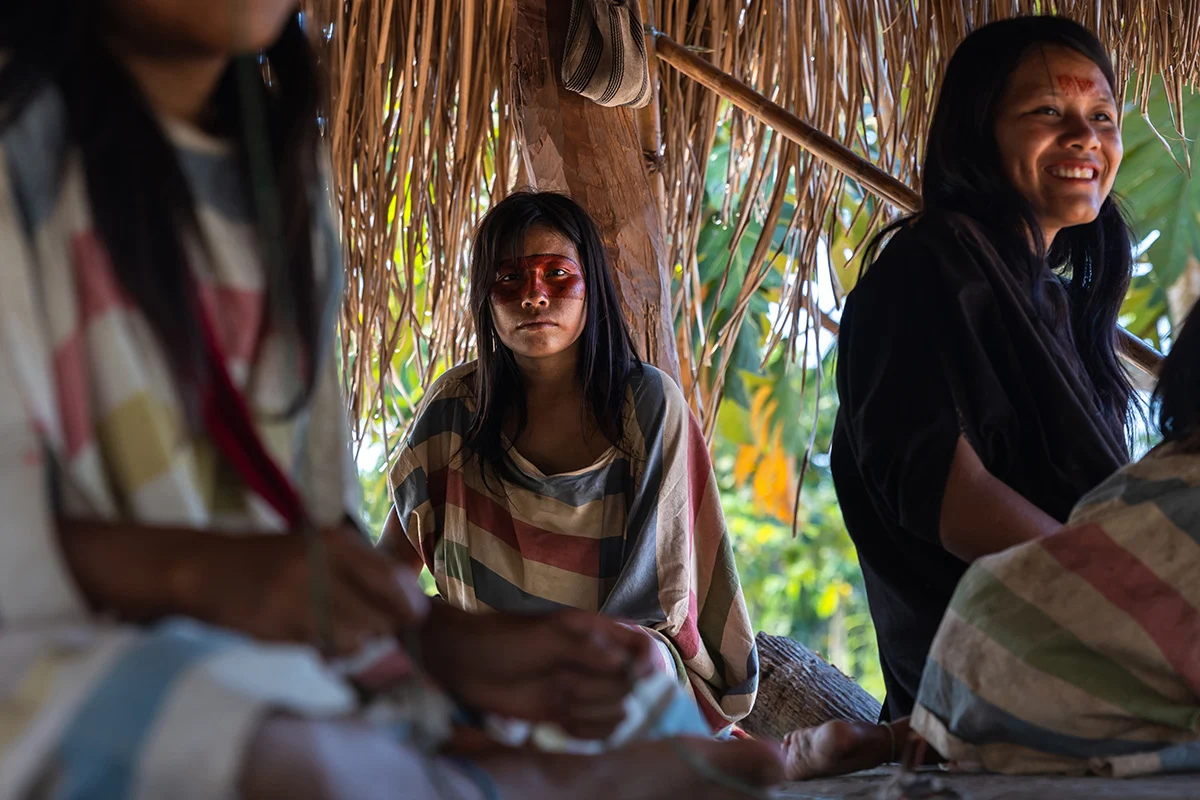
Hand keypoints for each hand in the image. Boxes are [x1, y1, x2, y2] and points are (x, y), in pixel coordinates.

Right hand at [181, 524, 428, 654]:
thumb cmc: (273, 558)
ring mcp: (298, 598)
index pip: (391, 579)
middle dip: (384, 626)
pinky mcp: (279, 626)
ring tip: (343, 632)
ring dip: (357, 641)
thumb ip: (362, 565)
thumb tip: (410, 589)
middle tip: (377, 627)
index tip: (414, 615)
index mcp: (335, 541)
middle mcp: (321, 566)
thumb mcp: (320, 546)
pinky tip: (320, 640)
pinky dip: (331, 650)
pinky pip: (325, 648)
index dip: (409, 603)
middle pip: (379, 614)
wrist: (209, 569)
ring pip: (356, 637)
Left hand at [421, 605, 654, 739]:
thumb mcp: (545, 636)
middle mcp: (593, 661)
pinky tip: (563, 720)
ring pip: (615, 710)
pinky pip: (595, 730)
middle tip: (566, 681)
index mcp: (593, 632)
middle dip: (602, 689)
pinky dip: (584, 729)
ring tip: (560, 698)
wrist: (462, 664)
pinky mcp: (564, 713)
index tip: (637, 675)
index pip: (639, 646)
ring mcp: (580, 687)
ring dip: (591, 710)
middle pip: (629, 685)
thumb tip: (624, 662)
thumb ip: (586, 648)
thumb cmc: (501, 639)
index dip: (646, 663)